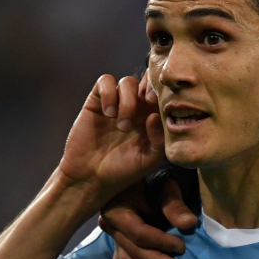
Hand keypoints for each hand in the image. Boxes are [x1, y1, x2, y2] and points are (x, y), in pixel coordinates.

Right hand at [57, 75, 164, 203]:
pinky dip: (109, 93)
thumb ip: (159, 139)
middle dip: (151, 87)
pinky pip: (105, 81)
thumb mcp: (150, 159)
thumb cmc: (124, 170)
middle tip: (148, 102)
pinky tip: (108, 113)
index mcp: (153, 118)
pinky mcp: (97, 101)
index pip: (165, 95)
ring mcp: (117, 103)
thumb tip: (155, 116)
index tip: (162, 107)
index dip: (167, 94)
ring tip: (123, 126)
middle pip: (148, 80)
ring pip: (128, 82)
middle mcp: (137, 107)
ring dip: (128, 101)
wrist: (91, 177)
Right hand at [100, 177, 196, 258]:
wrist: (147, 184)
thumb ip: (175, 206)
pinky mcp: (118, 248)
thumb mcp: (166, 188)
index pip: (138, 233)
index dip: (160, 242)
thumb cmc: (157, 183)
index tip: (181, 247)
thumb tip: (189, 223)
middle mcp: (110, 227)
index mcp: (116, 210)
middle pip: (132, 251)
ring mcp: (113, 239)